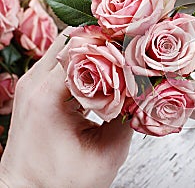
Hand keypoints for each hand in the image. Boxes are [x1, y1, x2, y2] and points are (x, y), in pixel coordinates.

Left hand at [0, 29, 132, 187]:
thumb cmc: (58, 182)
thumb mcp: (107, 153)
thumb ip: (129, 117)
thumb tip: (145, 90)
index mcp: (47, 96)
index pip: (84, 48)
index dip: (115, 44)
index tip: (138, 45)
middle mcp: (34, 83)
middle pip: (73, 38)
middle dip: (105, 40)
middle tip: (131, 48)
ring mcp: (32, 84)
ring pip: (67, 46)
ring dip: (94, 50)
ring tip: (121, 59)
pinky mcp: (36, 90)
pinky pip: (62, 62)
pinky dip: (84, 62)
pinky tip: (104, 73)